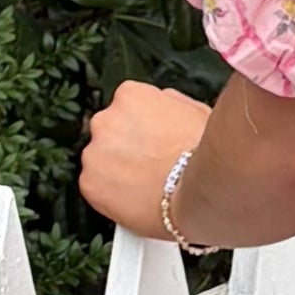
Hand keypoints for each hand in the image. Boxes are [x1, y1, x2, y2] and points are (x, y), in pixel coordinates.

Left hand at [79, 78, 215, 236]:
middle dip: (126, 149)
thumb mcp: (196, 111)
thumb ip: (169, 104)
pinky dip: (112, 196)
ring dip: (118, 171)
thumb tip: (164, 105)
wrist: (202, 190)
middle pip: (110, 134)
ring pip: (101, 162)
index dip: (141, 129)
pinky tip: (137, 199)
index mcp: (130, 96)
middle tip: (151, 165)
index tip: (151, 143)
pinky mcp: (90, 184)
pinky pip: (97, 189)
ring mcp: (94, 153)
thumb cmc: (204, 153)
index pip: (126, 108)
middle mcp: (106, 120)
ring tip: (147, 185)